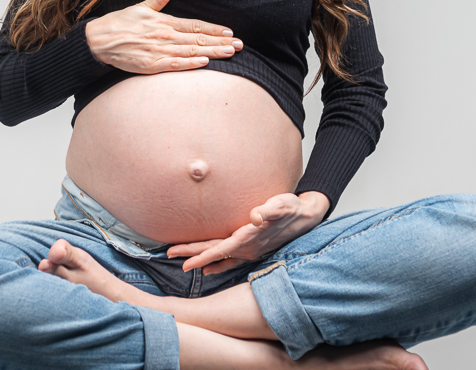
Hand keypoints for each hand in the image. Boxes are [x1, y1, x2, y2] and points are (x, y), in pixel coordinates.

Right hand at [85, 0, 242, 73]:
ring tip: (229, 53)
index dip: (214, 29)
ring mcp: (158, 51)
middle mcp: (165, 36)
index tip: (230, 32)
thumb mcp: (141, 7)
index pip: (196, 25)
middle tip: (239, 45)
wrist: (99, 40)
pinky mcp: (150, 65)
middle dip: (220, 42)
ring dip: (212, 52)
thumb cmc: (120, 23)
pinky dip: (189, 64)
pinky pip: (174, 65)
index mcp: (165, 21)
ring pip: (191, 52)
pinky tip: (204, 63)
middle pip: (198, 40)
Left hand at [166, 191, 329, 274]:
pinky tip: (208, 270)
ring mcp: (250, 250)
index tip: (185, 263)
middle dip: (192, 255)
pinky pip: (231, 260)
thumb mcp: (282, 204)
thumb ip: (269, 210)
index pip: (220, 249)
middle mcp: (247, 248)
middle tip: (169, 255)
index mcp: (249, 238)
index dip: (201, 256)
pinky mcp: (253, 249)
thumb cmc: (291, 208)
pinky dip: (218, 265)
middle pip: (214, 253)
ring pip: (220, 257)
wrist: (306, 217)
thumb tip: (257, 215)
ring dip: (202, 260)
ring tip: (183, 265)